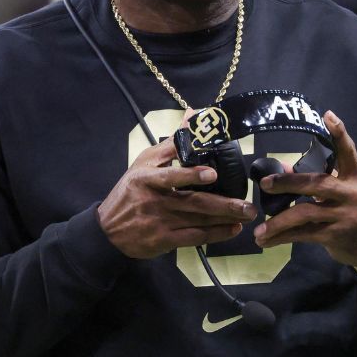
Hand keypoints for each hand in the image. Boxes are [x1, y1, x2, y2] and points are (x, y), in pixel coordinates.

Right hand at [99, 136, 255, 258]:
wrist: (108, 230)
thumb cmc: (130, 191)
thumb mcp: (144, 163)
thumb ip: (171, 143)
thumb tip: (193, 115)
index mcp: (149, 179)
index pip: (171, 176)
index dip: (191, 175)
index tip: (212, 173)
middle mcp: (156, 201)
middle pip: (194, 203)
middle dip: (224, 205)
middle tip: (248, 205)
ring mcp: (161, 223)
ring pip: (199, 221)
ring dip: (225, 220)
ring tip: (247, 215)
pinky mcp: (164, 241)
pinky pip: (194, 238)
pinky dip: (215, 234)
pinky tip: (232, 229)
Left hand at [252, 111, 356, 270]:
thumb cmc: (356, 209)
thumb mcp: (345, 189)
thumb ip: (318, 178)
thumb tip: (282, 170)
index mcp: (355, 176)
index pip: (348, 151)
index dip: (339, 133)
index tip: (327, 116)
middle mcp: (352, 193)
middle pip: (317, 183)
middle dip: (288, 183)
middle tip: (264, 184)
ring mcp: (345, 216)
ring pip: (305, 214)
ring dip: (279, 222)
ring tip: (259, 230)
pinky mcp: (336, 236)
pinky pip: (304, 235)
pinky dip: (283, 238)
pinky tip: (267, 241)